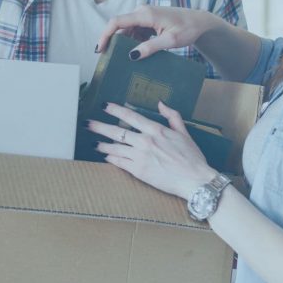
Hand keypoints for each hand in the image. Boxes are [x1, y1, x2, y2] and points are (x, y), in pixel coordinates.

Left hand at [86, 101, 216, 199]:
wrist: (194, 179)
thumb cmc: (192, 157)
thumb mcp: (184, 133)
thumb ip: (172, 116)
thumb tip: (161, 104)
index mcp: (156, 130)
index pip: (130, 117)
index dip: (116, 110)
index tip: (105, 106)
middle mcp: (145, 142)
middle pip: (117, 132)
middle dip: (100, 127)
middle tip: (88, 124)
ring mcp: (140, 157)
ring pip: (115, 148)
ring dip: (102, 145)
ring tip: (94, 143)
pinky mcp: (138, 171)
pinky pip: (120, 162)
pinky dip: (111, 158)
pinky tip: (106, 156)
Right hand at [96, 6, 220, 59]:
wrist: (199, 21)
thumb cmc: (187, 29)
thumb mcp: (170, 41)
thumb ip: (151, 47)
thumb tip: (132, 56)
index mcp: (145, 14)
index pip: (116, 22)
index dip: (105, 35)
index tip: (99, 49)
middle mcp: (142, 11)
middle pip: (119, 26)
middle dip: (112, 42)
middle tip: (108, 58)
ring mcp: (144, 14)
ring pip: (126, 29)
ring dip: (124, 43)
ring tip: (122, 58)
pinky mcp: (147, 19)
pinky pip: (134, 30)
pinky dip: (133, 41)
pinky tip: (136, 52)